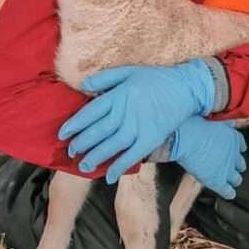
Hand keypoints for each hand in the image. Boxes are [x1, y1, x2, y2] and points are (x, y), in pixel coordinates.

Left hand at [57, 59, 215, 180]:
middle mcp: (125, 112)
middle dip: (82, 144)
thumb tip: (83, 85)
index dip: (74, 124)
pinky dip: (120, 167)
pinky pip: (132, 156)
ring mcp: (139, 127)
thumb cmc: (155, 78)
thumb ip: (105, 78)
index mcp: (118, 95)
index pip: (90, 112)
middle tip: (71, 152)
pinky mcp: (151, 138)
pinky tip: (109, 176)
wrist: (185, 88)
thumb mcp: (129, 71)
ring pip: (112, 146)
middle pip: (98, 131)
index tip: (63, 134)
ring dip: (96, 158)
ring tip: (83, 166)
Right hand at [170, 116, 246, 199]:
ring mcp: (227, 168)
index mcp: (234, 138)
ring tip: (226, 180)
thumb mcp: (213, 120)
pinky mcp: (218, 180)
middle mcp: (234, 154)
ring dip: (232, 179)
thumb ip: (223, 124)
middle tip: (226, 165)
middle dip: (234, 165)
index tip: (231, 152)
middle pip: (241, 164)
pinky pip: (228, 191)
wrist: (185, 137)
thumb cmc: (194, 125)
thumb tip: (228, 122)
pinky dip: (229, 192)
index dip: (235, 151)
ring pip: (237, 179)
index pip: (241, 147)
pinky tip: (228, 193)